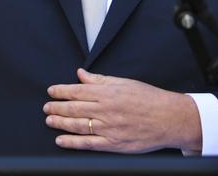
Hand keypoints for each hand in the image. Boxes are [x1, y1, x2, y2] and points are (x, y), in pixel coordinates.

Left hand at [43, 68, 201, 153]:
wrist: (171, 118)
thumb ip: (100, 79)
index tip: (51, 91)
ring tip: (49, 121)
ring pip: (78, 125)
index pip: (77, 91)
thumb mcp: (123, 82)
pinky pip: (89, 144)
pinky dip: (72, 142)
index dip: (61, 91)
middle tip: (46, 107)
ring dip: (60, 123)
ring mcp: (109, 128)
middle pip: (74, 108)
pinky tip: (61, 140)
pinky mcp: (114, 144)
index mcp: (107, 93)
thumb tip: (81, 74)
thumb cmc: (149, 98)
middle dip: (56, 108)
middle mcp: (105, 110)